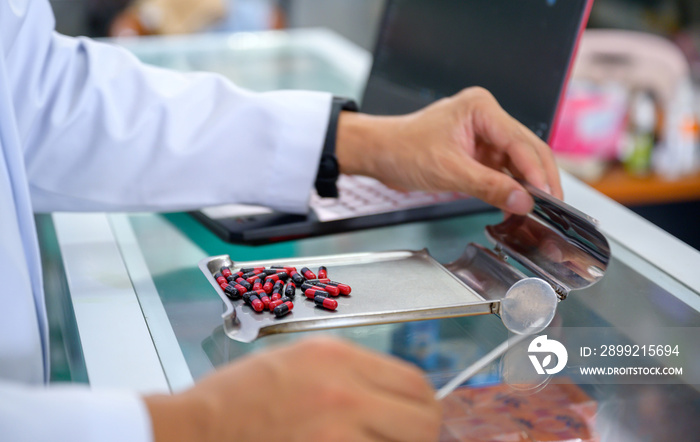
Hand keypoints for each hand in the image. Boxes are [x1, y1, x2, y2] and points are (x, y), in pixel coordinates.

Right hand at [144, 337, 441, 441]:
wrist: (194, 430)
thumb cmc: (235, 399)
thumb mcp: (297, 362)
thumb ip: (348, 373)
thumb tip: (388, 395)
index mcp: (337, 358)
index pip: (415, 383)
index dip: (423, 405)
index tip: (415, 418)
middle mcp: (345, 391)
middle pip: (423, 420)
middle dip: (420, 434)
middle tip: (401, 440)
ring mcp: (337, 432)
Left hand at [336, 87, 562, 214]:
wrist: (379, 153)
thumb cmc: (402, 149)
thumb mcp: (449, 171)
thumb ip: (489, 187)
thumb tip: (523, 201)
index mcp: (481, 108)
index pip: (520, 142)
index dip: (536, 173)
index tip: (547, 197)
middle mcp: (486, 117)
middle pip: (527, 149)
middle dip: (540, 179)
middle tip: (554, 207)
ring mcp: (484, 134)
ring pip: (518, 161)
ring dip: (527, 185)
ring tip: (539, 210)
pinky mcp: (478, 151)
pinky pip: (502, 170)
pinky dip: (510, 187)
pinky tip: (517, 205)